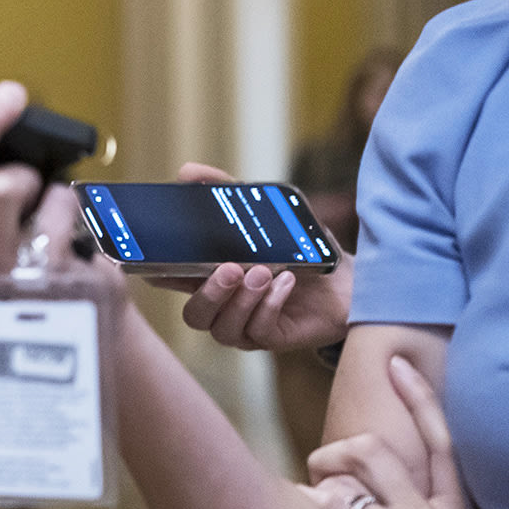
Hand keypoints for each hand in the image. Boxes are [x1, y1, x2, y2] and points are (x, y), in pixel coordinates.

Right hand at [144, 164, 353, 351]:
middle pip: (194, 316)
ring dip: (242, 300)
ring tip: (265, 272)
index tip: (159, 258)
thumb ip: (227, 192)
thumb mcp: (266, 214)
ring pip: (222, 329)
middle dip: (209, 294)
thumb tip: (187, 171)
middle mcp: (224, 306)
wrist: (350, 279)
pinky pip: (259, 331)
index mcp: (211, 277)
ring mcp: (245, 325)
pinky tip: (286, 282)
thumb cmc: (301, 249)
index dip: (159, 275)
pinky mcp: (271, 338)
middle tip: (231, 268)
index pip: (172, 282)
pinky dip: (270, 304)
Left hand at [303, 357, 508, 508]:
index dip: (419, 398)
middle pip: (376, 446)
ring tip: (311, 500)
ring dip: (319, 475)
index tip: (398, 364)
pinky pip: (329, 507)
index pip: (440, 442)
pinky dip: (308, 505)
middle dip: (337, 449)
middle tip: (322, 473)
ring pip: (348, 469)